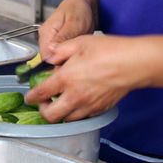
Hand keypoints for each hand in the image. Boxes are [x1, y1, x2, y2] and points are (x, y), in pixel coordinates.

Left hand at [25, 33, 142, 122]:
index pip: (41, 93)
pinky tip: (77, 103)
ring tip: (60, 103)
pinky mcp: (100, 109)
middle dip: (43, 111)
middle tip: (43, 103)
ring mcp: (89, 105)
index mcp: (66, 78)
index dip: (31, 97)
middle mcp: (75, 96)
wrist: (133, 63)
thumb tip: (50, 57)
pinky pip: (83, 118)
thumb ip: (60, 51)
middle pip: (51, 116)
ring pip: (67, 119)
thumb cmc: (109, 50)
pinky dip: (76, 114)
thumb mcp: (78, 42)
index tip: (29, 97)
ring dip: (60, 113)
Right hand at [38, 0, 95, 64]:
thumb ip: (63, 37)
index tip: (70, 66)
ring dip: (66, 60)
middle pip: (49, 59)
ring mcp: (51, 40)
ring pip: (55, 58)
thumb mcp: (74, 24)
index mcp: (46, 32)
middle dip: (62, 64)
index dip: (56, 65)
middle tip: (78, 60)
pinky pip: (60, 54)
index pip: (45, 57)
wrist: (85, 3)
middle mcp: (46, 37)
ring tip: (78, 55)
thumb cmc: (80, 9)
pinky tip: (77, 53)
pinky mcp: (58, 42)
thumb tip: (51, 50)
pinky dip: (68, 56)